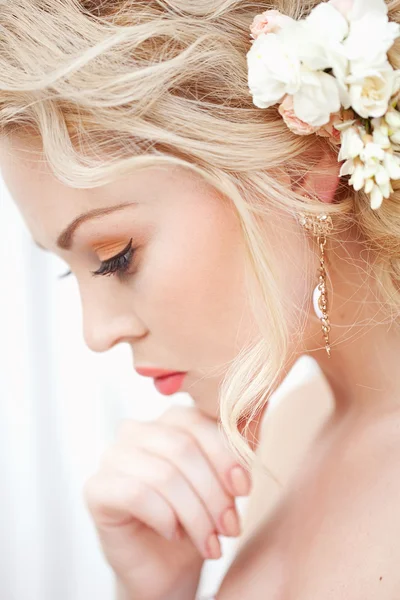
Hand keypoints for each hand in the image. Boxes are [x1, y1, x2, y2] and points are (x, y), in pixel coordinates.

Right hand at [83, 405, 251, 599]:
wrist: (168, 566)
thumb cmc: (197, 517)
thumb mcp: (226, 478)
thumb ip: (241, 441)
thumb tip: (263, 400)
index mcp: (166, 421)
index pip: (197, 421)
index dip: (225, 455)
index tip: (245, 489)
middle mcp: (135, 431)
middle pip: (182, 449)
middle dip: (213, 494)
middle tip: (230, 527)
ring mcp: (112, 457)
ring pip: (164, 475)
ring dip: (195, 515)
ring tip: (210, 543)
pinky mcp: (97, 489)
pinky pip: (137, 494)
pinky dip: (165, 518)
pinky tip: (174, 533)